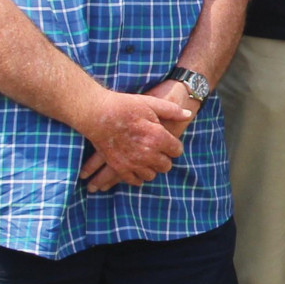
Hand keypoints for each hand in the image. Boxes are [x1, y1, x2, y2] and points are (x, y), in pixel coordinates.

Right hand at [76, 90, 191, 190]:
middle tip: (159, 152)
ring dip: (152, 168)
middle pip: (166, 166)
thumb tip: (188, 114)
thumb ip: (171, 111)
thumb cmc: (124, 106)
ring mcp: (132, 162)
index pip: (176, 151)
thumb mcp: (150, 103)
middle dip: (165, 159)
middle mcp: (147, 153)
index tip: (169, 143)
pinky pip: (134, 180)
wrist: (96, 113)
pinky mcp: (119, 167)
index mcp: (157, 137)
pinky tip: (137, 169)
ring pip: (151, 175)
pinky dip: (137, 176)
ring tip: (148, 159)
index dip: (174, 147)